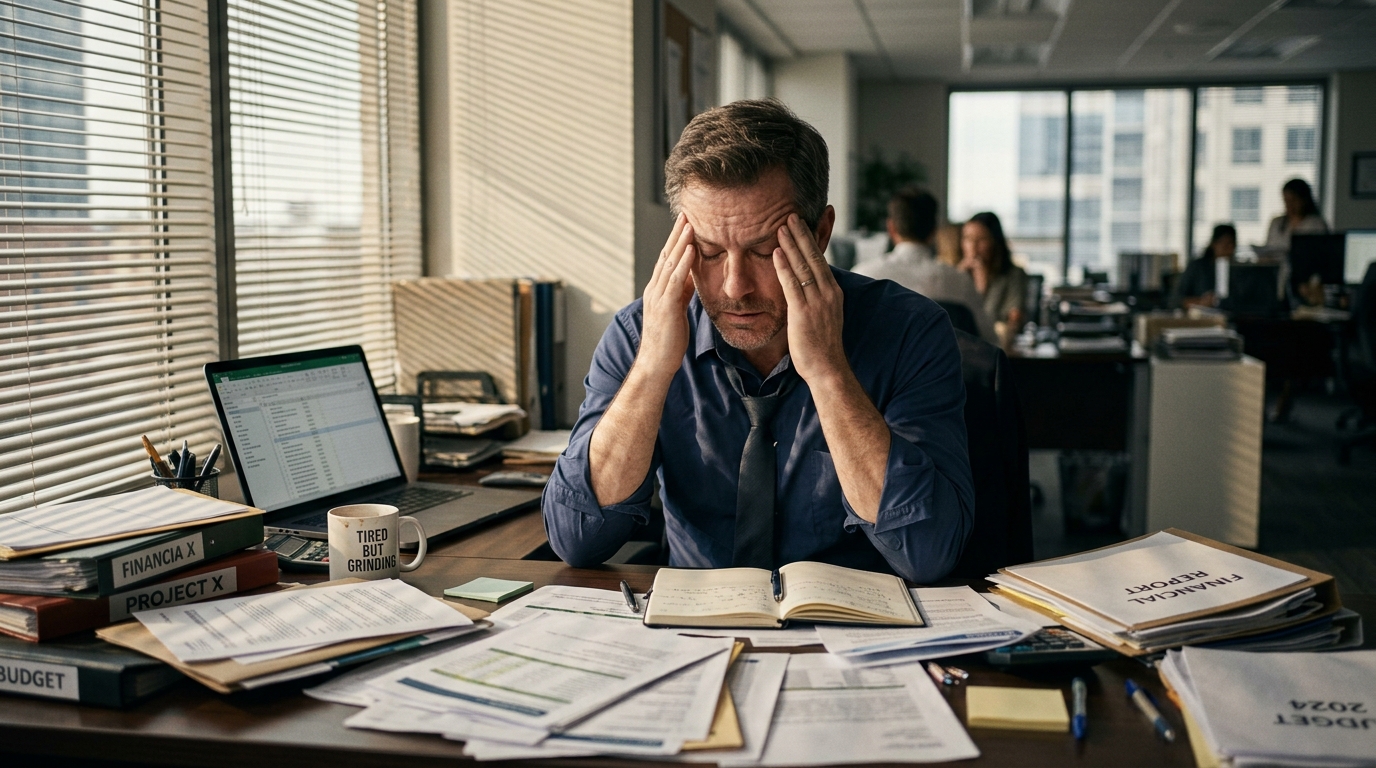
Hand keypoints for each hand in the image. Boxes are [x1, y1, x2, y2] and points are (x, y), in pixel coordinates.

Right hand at [637, 213, 696, 380]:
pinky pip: (675, 280)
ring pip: (669, 263)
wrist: (656, 364)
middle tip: (686, 213)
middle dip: (676, 234)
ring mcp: (658, 297)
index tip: (685, 223)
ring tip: (690, 223)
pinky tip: (691, 248)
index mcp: (658, 290)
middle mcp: (654, 289)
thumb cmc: (668, 341)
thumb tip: (692, 277)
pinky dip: (683, 262)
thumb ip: (682, 293)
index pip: (667, 260)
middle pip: (665, 255)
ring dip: (680, 242)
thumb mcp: (677, 311)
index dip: (676, 241)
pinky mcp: (665, 306)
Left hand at [773, 214, 847, 385]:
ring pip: (803, 266)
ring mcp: (817, 301)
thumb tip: (805, 287)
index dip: (809, 240)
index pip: (819, 260)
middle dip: (801, 234)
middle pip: (813, 257)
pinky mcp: (803, 312)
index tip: (800, 224)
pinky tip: (777, 252)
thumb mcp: (822, 316)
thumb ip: (814, 299)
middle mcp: (828, 292)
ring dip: (791, 244)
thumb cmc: (821, 346)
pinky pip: (792, 284)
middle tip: (790, 214)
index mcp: (833, 292)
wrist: (827, 368)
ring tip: (781, 225)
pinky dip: (784, 266)